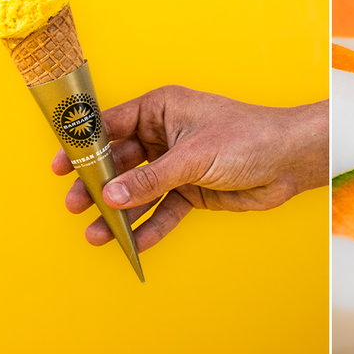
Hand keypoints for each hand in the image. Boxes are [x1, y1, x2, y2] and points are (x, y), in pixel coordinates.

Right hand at [51, 86, 326, 252]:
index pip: (111, 125)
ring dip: (120, 213)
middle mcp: (164, 135)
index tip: (61, 165)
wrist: (292, 160)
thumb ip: (150, 179)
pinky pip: (163, 211)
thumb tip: (111, 194)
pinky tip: (134, 244)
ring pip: (139, 191)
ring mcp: (176, 165)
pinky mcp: (191, 191)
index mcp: (160, 109)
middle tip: (76, 205)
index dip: (84, 146)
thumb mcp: (192, 157)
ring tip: (97, 235)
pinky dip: (150, 227)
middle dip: (98, 186)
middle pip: (120, 163)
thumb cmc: (248, 138)